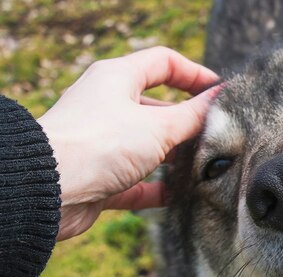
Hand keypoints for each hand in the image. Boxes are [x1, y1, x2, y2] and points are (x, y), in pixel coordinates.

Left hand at [38, 46, 219, 240]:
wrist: (47, 190)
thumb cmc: (100, 144)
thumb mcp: (158, 126)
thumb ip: (194, 116)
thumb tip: (221, 102)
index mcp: (118, 79)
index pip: (163, 62)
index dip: (195, 74)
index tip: (220, 93)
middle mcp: (108, 106)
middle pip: (158, 107)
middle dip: (189, 122)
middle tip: (218, 136)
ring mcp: (103, 142)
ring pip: (149, 145)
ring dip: (176, 157)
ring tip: (204, 167)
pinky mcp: (101, 176)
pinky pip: (136, 180)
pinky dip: (158, 187)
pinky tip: (179, 195)